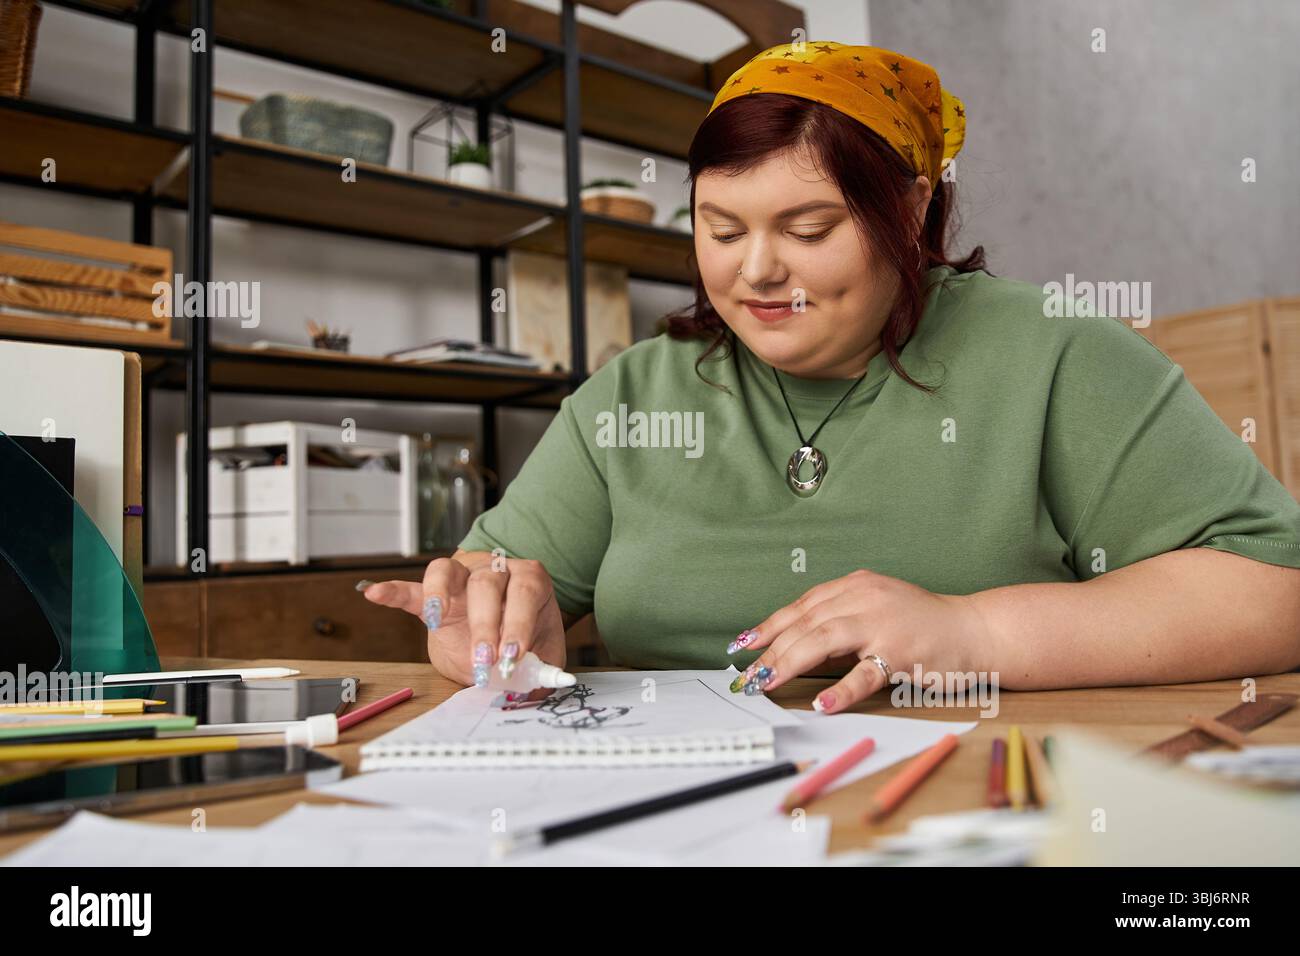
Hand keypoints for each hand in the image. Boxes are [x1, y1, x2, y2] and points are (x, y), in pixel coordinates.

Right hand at [361, 553, 567, 686]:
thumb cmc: (526, 635)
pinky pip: (412, 588)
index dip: (519, 624)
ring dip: (441, 598)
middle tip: (484, 661)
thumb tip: (533, 695)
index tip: (513, 656)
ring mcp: (462, 576)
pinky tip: (374, 593)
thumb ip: (539, 670)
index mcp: (528, 581)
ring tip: (435, 619)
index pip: (524, 594)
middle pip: (486, 584)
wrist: (505, 623)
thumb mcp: (541, 653)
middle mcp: (495, 569)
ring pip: (449, 573)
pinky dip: (393, 591)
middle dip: (485, 625)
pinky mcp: (433, 592)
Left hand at [724, 569, 990, 712]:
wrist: (974, 628)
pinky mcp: (901, 653)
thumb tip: (794, 641)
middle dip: (771, 650)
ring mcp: (882, 625)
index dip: (769, 626)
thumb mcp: (876, 606)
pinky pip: (865, 673)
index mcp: (855, 586)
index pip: (802, 606)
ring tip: (766, 683)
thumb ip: (840, 617)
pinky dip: (841, 689)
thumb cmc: (921, 623)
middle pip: (805, 624)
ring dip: (788, 663)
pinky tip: (821, 703)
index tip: (744, 645)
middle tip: (747, 676)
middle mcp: (864, 599)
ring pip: (823, 641)